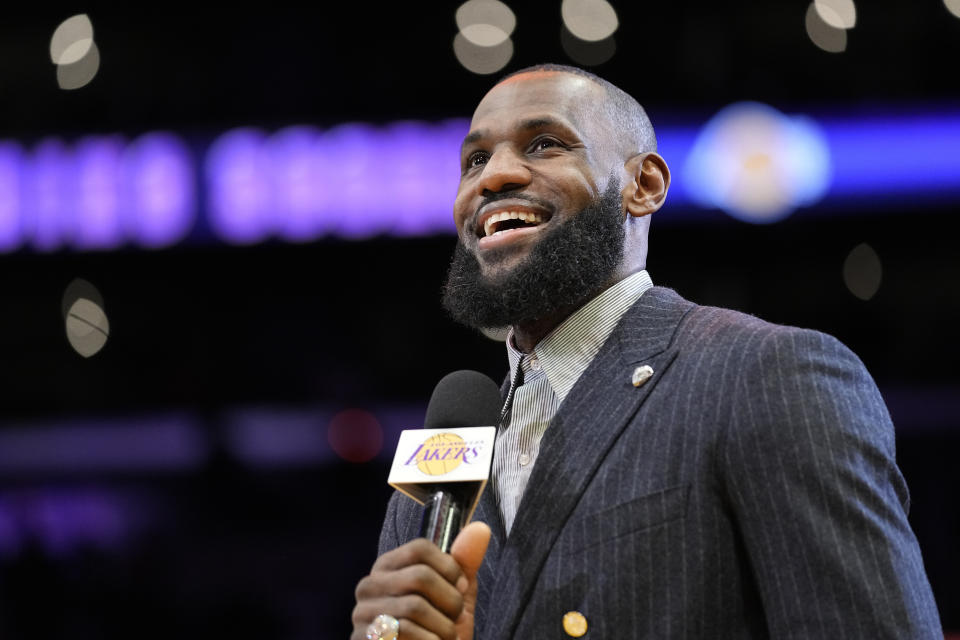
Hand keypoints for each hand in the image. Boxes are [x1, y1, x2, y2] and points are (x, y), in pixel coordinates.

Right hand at [352, 522, 490, 639]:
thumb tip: (480, 528)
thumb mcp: (456, 596)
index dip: (450, 569)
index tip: (460, 589)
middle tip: (455, 621)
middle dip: (451, 602)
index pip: (420, 548)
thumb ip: (465, 564)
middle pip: (420, 576)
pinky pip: (405, 632)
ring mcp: (362, 614)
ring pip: (414, 607)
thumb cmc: (438, 632)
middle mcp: (369, 585)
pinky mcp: (363, 639)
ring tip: (443, 638)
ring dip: (443, 629)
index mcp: (389, 567)